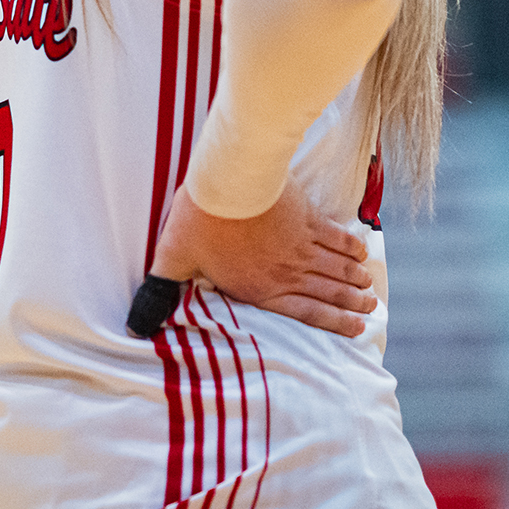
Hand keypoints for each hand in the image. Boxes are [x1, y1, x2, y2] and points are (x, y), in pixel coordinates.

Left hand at [147, 180, 375, 337]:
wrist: (229, 178)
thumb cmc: (200, 220)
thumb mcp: (174, 258)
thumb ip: (162, 290)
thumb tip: (137, 322)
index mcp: (260, 287)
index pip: (305, 312)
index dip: (332, 323)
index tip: (355, 330)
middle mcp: (287, 271)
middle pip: (328, 291)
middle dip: (350, 304)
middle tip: (370, 311)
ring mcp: (300, 243)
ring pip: (335, 267)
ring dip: (354, 280)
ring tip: (369, 290)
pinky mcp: (306, 215)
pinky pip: (334, 235)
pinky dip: (350, 245)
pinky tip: (361, 252)